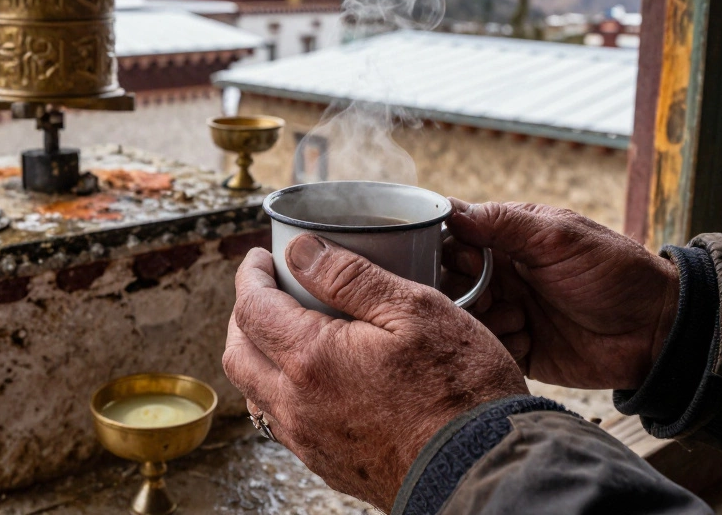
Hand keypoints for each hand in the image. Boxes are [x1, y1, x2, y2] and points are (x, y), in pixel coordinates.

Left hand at [223, 236, 527, 510]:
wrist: (482, 470)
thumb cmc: (460, 389)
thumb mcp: (416, 310)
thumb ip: (351, 277)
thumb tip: (300, 251)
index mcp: (312, 359)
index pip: (252, 307)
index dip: (251, 275)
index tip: (264, 258)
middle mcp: (297, 405)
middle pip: (238, 353)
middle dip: (244, 314)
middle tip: (269, 290)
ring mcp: (309, 440)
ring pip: (255, 391)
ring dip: (259, 355)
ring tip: (290, 329)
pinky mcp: (327, 464)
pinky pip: (282, 421)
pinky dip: (282, 390)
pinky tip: (317, 376)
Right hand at [444, 199, 678, 389]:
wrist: (654, 330)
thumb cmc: (614, 272)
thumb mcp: (558, 238)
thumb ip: (503, 223)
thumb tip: (450, 209)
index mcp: (510, 240)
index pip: (455, 240)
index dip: (452, 253)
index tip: (471, 264)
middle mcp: (503, 276)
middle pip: (450, 284)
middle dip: (464, 294)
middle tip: (490, 299)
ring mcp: (510, 313)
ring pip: (465, 321)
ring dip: (485, 322)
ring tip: (520, 320)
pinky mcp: (519, 350)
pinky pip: (489, 351)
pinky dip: (503, 348)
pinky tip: (531, 342)